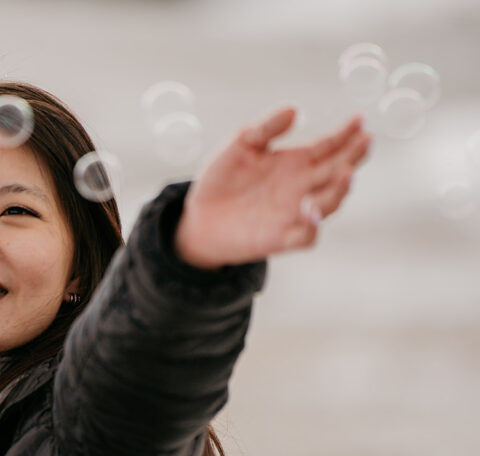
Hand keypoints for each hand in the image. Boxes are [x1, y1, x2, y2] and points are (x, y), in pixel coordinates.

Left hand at [174, 108, 371, 268]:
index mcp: (297, 162)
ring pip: (328, 203)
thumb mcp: (241, 145)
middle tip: (366, 140)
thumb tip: (293, 110)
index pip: (329, 146)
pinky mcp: (281, 238)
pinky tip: (311, 214)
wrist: (199, 217)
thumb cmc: (223, 179)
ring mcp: (295, 213)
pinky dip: (311, 228)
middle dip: (354, 156)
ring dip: (339, 190)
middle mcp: (303, 187)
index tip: (359, 119)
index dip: (346, 133)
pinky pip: (305, 236)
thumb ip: (266, 129)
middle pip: (337, 170)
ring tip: (345, 173)